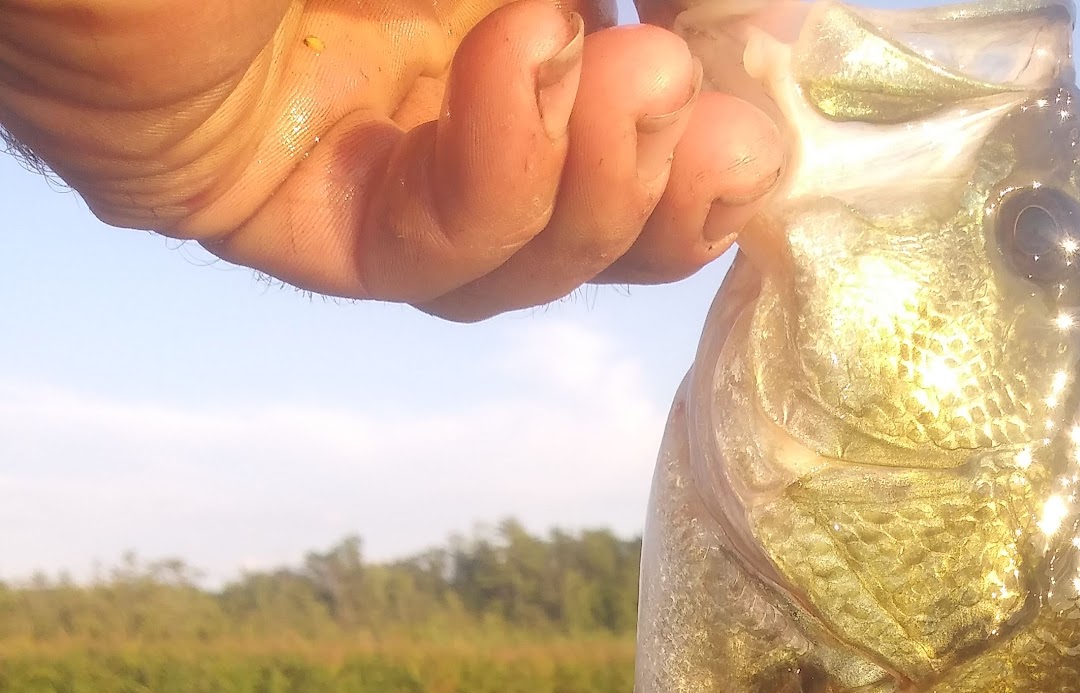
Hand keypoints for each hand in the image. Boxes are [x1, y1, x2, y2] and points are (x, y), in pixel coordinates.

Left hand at [0, 0, 784, 314]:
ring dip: (602, 192)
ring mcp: (358, 159)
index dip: (716, 139)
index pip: (632, 126)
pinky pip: (422, 257)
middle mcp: (430, 91)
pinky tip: (517, 67)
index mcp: (490, 11)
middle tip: (731, 134)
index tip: (782, 94)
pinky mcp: (284, 214)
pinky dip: (498, 180)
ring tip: (630, 76)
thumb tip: (771, 39)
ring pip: (520, 268)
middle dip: (680, 196)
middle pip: (593, 224)